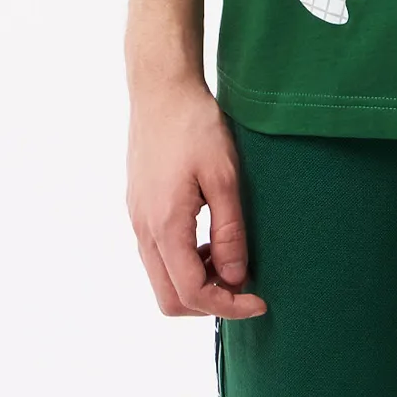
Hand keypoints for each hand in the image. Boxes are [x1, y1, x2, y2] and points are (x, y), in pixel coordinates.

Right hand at [126, 75, 266, 318]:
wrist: (161, 89)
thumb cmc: (195, 126)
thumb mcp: (224, 176)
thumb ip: (229, 231)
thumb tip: (236, 278)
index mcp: (165, 227)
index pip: (192, 293)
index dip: (227, 306)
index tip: (258, 301)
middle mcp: (144, 231)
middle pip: (169, 298)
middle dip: (208, 303)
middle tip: (243, 283)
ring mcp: (137, 220)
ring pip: (161, 278)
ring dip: (196, 280)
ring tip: (230, 255)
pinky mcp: (138, 207)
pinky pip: (157, 255)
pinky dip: (184, 261)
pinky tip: (209, 236)